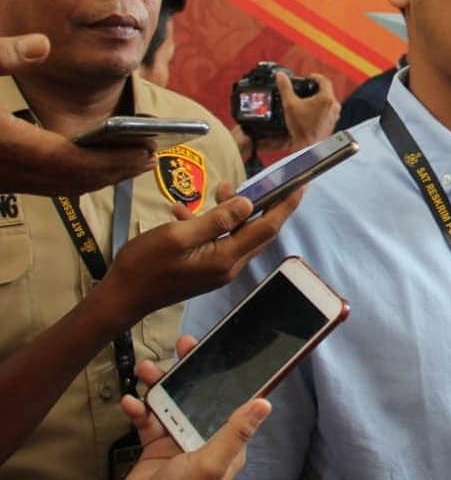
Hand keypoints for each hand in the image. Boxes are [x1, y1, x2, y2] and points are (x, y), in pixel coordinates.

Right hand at [0, 33, 153, 194]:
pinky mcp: (3, 181)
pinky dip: (79, 179)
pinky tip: (98, 166)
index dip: (112, 158)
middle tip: (152, 156)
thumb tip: (43, 44)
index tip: (145, 149)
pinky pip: (49, 187)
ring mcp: (4, 180)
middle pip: (75, 179)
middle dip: (117, 169)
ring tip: (136, 161)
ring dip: (102, 177)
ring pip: (63, 188)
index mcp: (6, 143)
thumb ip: (4, 56)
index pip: (71, 160)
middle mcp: (7, 170)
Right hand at [95, 183, 301, 326]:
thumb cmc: (144, 266)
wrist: (120, 299)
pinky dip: (210, 223)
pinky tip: (186, 212)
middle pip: (257, 229)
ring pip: (237, 232)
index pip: (267, 227)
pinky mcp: (206, 269)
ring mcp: (218, 269)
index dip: (285, 205)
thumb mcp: (178, 236)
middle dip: (260, 202)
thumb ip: (215, 220)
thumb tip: (247, 203)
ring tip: (218, 188)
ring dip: (231, 210)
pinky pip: (218, 240)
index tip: (300, 185)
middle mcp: (228, 266)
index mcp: (226, 258)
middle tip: (253, 179)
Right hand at [105, 341, 270, 479]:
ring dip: (159, 384)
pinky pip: (148, 417)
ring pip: (171, 400)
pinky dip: (139, 408)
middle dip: (189, 369)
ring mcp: (179, 437)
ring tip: (146, 370)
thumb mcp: (211, 465)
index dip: (225, 372)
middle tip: (181, 346)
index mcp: (226, 440)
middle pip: (199, 392)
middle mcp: (204, 435)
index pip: (230, 398)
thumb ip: (235, 433)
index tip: (217, 349)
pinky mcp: (155, 443)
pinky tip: (131, 402)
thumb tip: (265, 403)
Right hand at [276, 71, 339, 151]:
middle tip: (307, 88)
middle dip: (316, 89)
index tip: (309, 77)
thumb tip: (281, 77)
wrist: (308, 147)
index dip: (315, 76)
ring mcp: (334, 115)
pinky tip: (311, 113)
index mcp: (326, 99)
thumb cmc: (302, 128)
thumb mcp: (290, 105)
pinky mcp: (332, 123)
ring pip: (328, 101)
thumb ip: (285, 88)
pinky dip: (320, 109)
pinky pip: (328, 111)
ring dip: (319, 99)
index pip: (324, 80)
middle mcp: (334, 106)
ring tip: (307, 101)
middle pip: (327, 91)